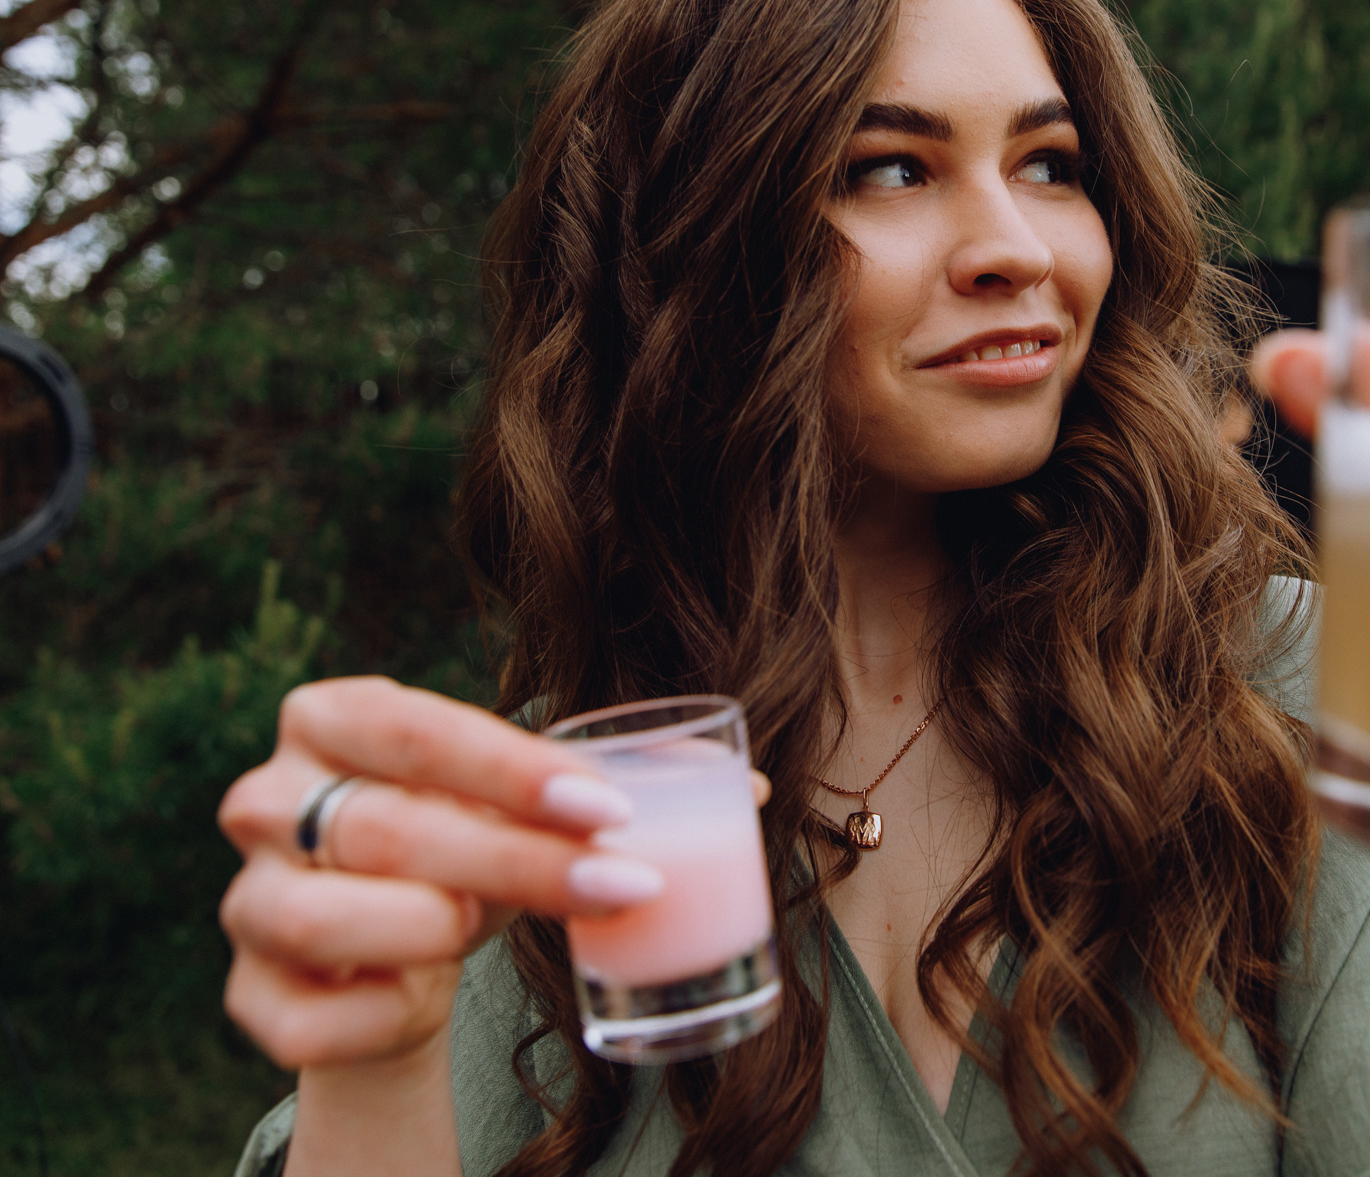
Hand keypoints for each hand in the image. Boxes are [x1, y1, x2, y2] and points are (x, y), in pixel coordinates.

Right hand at [217, 677, 665, 1071]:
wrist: (393, 956)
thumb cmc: (466, 845)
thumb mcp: (524, 801)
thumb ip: (620, 780)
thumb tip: (756, 789)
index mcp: (334, 717)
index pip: (415, 730)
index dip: (511, 770)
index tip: (606, 806)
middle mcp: (267, 796)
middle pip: (391, 830)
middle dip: (520, 863)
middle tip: (627, 884)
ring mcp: (245, 897)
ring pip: (330, 920)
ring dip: (436, 932)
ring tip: (485, 930)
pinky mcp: (246, 995)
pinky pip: (315, 1019)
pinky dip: (387, 1016)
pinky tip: (420, 998)